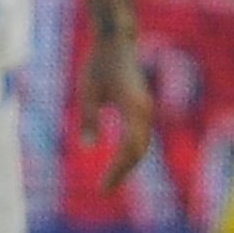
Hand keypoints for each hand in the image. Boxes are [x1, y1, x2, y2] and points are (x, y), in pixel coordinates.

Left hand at [76, 30, 155, 193]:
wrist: (117, 41)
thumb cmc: (99, 63)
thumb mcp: (87, 89)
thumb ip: (88, 117)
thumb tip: (89, 147)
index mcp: (133, 106)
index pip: (129, 147)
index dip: (117, 169)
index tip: (102, 187)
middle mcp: (145, 110)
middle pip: (138, 150)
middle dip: (122, 172)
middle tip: (103, 190)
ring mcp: (146, 110)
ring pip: (141, 144)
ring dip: (127, 164)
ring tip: (109, 182)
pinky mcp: (142, 109)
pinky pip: (139, 136)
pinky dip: (130, 153)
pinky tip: (117, 164)